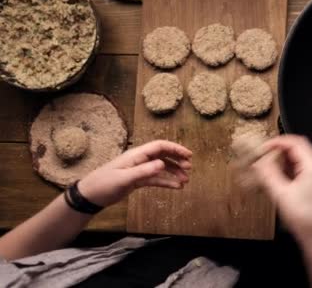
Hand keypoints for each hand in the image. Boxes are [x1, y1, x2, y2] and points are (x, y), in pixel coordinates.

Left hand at [78, 140, 192, 206]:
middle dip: (178, 159)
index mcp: (137, 155)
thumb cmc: (104, 184)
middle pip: (163, 155)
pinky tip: (176, 187)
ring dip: (174, 172)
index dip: (175, 148)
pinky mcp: (138, 180)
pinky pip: (156, 179)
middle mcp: (140, 160)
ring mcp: (139, 169)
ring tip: (185, 180)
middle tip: (189, 168)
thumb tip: (162, 164)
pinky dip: (166, 182)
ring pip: (162, 167)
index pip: (160, 146)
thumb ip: (143, 171)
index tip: (188, 155)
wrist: (90, 196)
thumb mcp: (124, 178)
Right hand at [249, 135, 311, 248]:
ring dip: (285, 162)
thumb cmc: (307, 220)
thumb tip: (258, 161)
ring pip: (301, 159)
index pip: (296, 142)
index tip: (263, 148)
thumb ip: (268, 174)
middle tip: (263, 157)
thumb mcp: (281, 194)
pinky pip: (305, 169)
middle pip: (299, 149)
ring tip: (269, 169)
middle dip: (280, 152)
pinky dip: (291, 170)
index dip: (277, 142)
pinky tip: (279, 178)